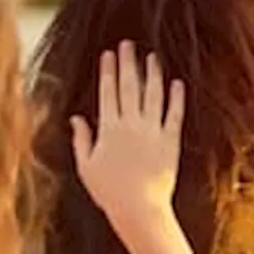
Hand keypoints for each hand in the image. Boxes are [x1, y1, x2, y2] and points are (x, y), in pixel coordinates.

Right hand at [72, 40, 184, 237]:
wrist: (139, 209)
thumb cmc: (110, 192)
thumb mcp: (86, 166)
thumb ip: (82, 139)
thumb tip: (76, 118)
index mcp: (109, 129)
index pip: (108, 92)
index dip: (108, 71)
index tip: (108, 53)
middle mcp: (131, 125)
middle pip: (129, 87)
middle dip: (128, 63)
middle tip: (128, 44)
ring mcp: (153, 132)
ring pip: (153, 96)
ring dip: (152, 74)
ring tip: (152, 57)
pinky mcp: (171, 142)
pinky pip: (175, 115)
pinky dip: (176, 98)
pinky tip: (177, 83)